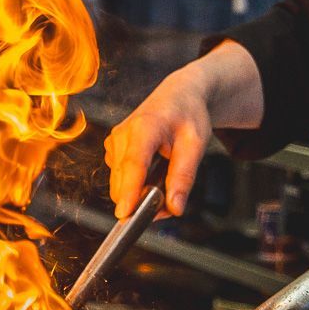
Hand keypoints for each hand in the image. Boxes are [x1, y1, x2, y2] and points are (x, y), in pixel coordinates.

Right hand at [104, 41, 262, 218]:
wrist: (178, 95)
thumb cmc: (188, 115)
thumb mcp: (196, 144)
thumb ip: (184, 177)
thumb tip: (174, 208)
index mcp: (144, 127)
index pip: (133, 164)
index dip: (129, 191)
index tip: (126, 214)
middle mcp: (122, 134)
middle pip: (123, 181)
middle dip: (143, 200)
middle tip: (172, 201)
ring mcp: (114, 142)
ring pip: (120, 184)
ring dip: (140, 193)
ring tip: (166, 179)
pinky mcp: (112, 150)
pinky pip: (120, 179)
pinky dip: (136, 185)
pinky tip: (154, 173)